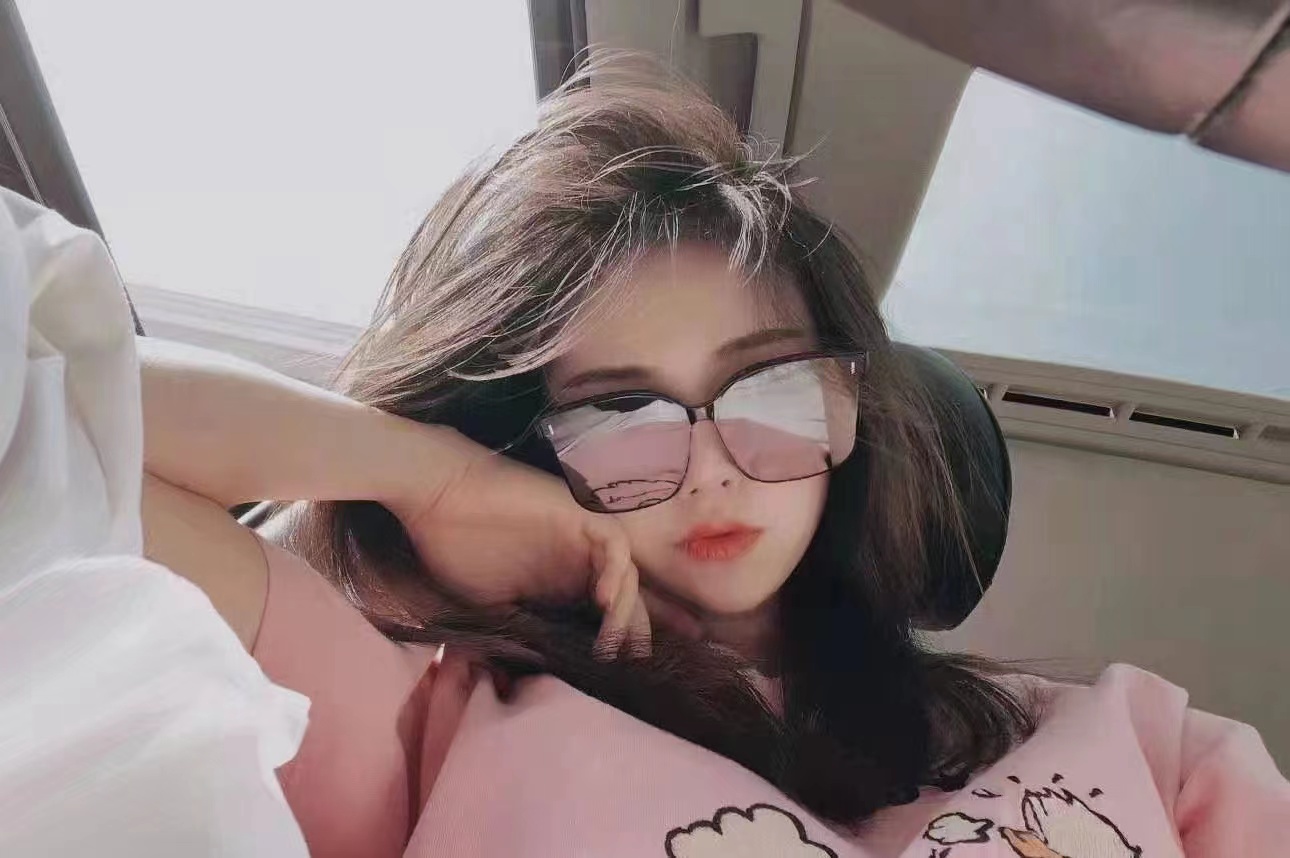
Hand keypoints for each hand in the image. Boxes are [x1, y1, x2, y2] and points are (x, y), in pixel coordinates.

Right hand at [388, 427, 650, 657]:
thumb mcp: (489, 603)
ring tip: (610, 640)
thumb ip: (520, 627)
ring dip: (626, 607)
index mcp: (559, 579)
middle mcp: (577, 557)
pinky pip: (614, 543)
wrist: (435, 497)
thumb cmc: (454, 547)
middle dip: (633, 628)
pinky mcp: (578, 513)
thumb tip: (537, 668)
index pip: (605, 610)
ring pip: (627, 571)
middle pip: (626, 592)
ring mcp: (580, 535)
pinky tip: (602, 601)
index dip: (616, 637)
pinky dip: (616, 571)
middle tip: (625, 660)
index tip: (613, 668)